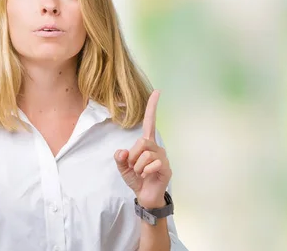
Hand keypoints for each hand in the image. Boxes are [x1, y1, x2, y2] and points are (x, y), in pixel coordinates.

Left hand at [114, 90, 171, 208]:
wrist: (146, 196)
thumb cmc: (137, 179)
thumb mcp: (123, 168)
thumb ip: (120, 159)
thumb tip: (122, 152)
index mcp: (146, 143)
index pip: (150, 122)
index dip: (152, 107)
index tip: (157, 91)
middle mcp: (157, 147)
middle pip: (142, 142)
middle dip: (133, 157)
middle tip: (133, 167)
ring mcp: (163, 157)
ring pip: (145, 155)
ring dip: (137, 167)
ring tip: (141, 173)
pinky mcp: (166, 168)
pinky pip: (152, 165)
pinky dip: (144, 172)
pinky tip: (148, 176)